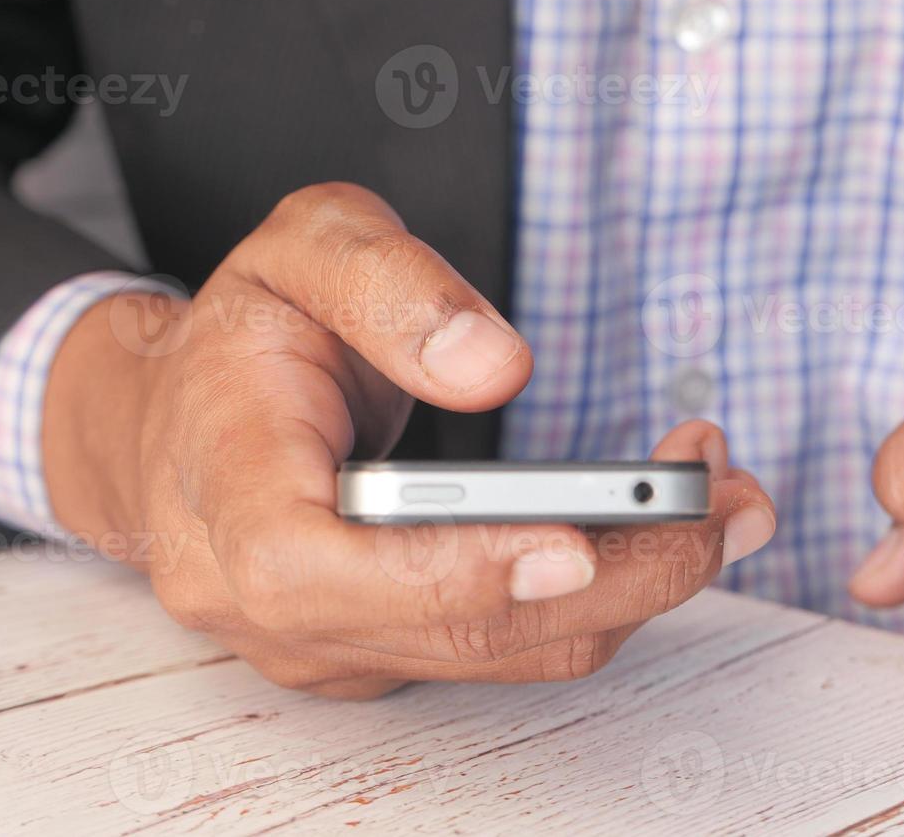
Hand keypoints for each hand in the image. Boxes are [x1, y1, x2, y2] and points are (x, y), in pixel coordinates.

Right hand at [43, 182, 777, 698]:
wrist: (180, 421)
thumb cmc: (243, 334)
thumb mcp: (302, 248)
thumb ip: (389, 286)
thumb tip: (497, 366)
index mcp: (218, 485)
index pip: (311, 564)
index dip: (445, 571)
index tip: (573, 545)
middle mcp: (260, 598)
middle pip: (446, 629)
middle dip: (609, 574)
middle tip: (723, 500)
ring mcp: (320, 642)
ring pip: (495, 653)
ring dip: (627, 587)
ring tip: (721, 500)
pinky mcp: (377, 652)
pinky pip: (499, 649)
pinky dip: (589, 597)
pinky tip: (653, 530)